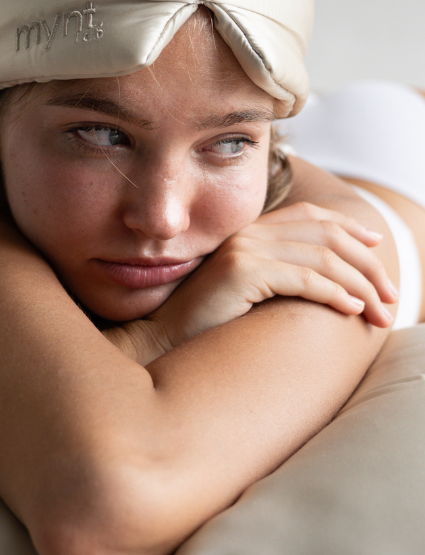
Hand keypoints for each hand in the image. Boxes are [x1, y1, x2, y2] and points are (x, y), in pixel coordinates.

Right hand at [147, 201, 397, 348]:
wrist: (163, 339)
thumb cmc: (205, 324)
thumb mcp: (245, 289)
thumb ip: (276, 273)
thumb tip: (329, 280)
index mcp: (246, 230)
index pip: (309, 215)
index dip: (349, 227)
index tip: (377, 246)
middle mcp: (246, 232)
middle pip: (326, 235)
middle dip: (368, 264)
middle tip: (392, 295)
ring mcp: (243, 249)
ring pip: (323, 258)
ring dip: (362, 285)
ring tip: (380, 312)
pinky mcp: (242, 272)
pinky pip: (306, 278)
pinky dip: (337, 294)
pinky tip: (352, 310)